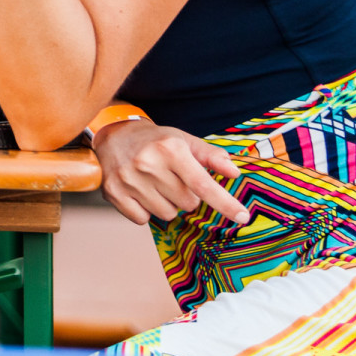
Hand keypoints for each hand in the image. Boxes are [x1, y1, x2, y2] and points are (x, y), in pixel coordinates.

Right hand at [92, 119, 249, 225]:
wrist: (112, 136)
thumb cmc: (154, 140)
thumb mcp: (183, 140)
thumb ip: (211, 156)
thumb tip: (235, 173)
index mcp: (170, 149)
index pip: (203, 185)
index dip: (225, 203)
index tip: (243, 217)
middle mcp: (149, 164)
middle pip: (188, 204)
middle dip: (186, 196)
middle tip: (173, 179)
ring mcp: (129, 180)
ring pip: (167, 214)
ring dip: (167, 204)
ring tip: (155, 184)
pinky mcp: (114, 193)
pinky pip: (143, 219)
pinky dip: (146, 211)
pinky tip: (140, 192)